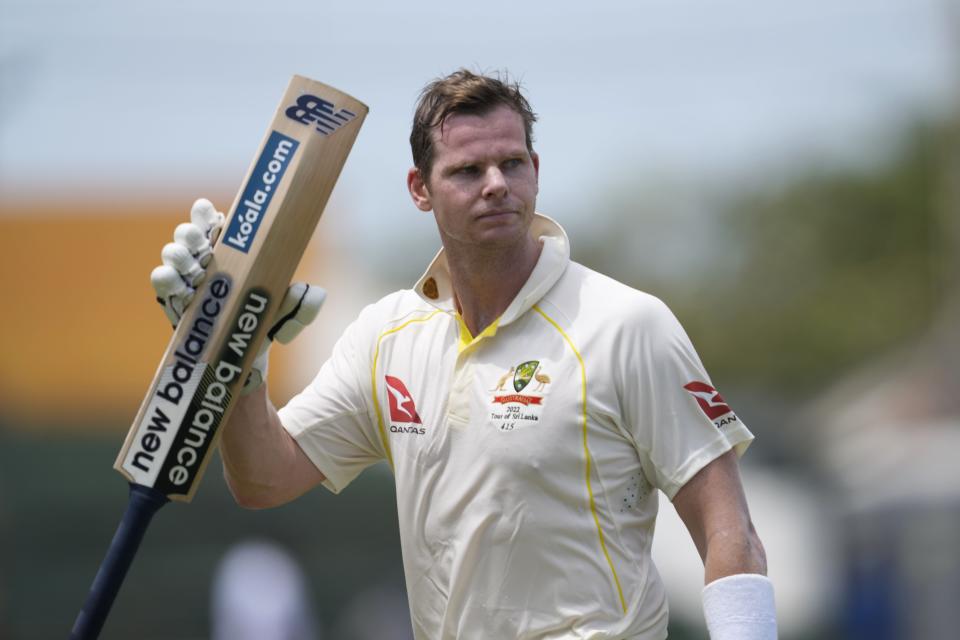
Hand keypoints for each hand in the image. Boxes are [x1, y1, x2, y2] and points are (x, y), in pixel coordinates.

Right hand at [150, 198, 324, 394]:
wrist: (245, 357)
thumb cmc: (263, 322)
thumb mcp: (288, 313)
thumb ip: (303, 304)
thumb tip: (317, 293)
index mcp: (230, 252)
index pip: (213, 223)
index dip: (206, 213)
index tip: (210, 211)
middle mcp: (205, 260)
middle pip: (188, 234)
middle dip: (191, 232)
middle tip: (202, 242)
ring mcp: (187, 279)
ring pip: (172, 254)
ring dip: (179, 255)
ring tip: (194, 268)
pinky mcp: (174, 300)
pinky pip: (161, 282)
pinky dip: (166, 278)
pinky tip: (177, 283)